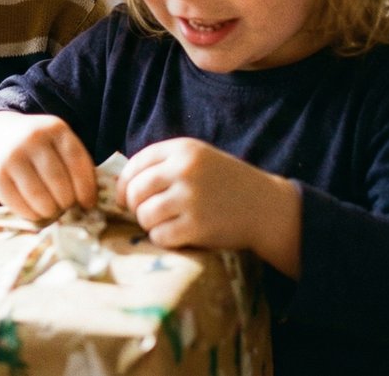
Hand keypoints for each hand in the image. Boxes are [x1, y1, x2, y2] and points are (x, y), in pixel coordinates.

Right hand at [0, 111, 95, 220]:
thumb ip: (74, 164)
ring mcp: (12, 156)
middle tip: (66, 208)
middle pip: (59, 182)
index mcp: (55, 128)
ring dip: (50, 211)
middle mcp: (33, 138)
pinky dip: (31, 214)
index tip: (88, 204)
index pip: (78, 162)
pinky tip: (35, 212)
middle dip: (67, 202)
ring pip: (40, 197)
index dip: (86, 188)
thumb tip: (88, 203)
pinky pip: (19, 205)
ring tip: (51, 211)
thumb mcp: (56, 142)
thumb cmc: (35, 146)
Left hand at [116, 138, 301, 276]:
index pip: (136, 163)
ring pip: (144, 215)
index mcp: (184, 149)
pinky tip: (177, 235)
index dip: (124, 183)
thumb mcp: (200, 159)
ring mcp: (190, 198)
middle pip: (135, 190)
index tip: (125, 197)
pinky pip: (159, 236)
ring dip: (149, 224)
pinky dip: (163, 239)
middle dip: (134, 206)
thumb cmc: (228, 184)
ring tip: (166, 224)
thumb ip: (166, 165)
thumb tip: (122, 185)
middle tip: (145, 214)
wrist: (266, 207)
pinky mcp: (196, 226)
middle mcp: (185, 170)